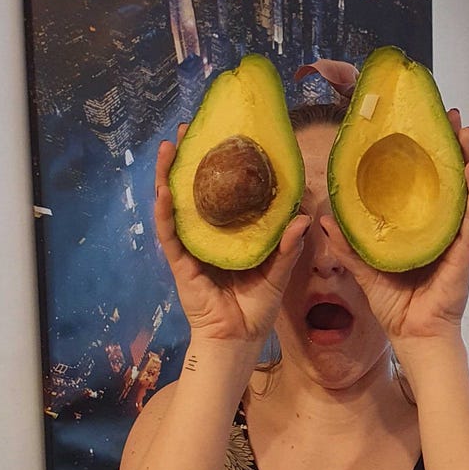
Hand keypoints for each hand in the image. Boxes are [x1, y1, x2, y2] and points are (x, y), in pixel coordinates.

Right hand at [155, 133, 309, 345]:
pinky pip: (170, 235)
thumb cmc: (257, 308)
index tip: (223, 135)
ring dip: (168, 176)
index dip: (217, 165)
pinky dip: (166, 213)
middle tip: (188, 128)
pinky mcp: (180, 264)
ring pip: (175, 206)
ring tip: (169, 148)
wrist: (238, 341)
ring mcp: (190, 248)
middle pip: (192, 191)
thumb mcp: (278, 272)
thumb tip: (304, 217)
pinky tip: (164, 191)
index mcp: (228, 234)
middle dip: (187, 160)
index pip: (219, 192)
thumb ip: (288, 246)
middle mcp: (205, 236)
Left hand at [319, 111, 468, 342]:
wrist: (414, 337)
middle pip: (449, 179)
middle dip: (451, 146)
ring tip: (463, 130)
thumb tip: (322, 218)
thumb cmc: (396, 306)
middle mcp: (442, 228)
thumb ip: (347, 244)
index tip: (418, 126)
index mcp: (420, 229)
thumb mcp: (365, 269)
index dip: (424, 155)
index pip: (425, 185)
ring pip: (466, 190)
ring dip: (467, 159)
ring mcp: (455, 238)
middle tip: (447, 115)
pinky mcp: (463, 252)